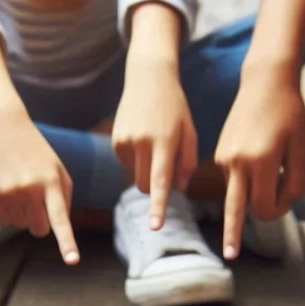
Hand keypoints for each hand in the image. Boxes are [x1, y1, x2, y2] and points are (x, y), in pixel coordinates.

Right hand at [0, 111, 77, 263]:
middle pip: (39, 230)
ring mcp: (8, 194)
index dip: (67, 242)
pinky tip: (8, 187)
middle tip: (36, 198)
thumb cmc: (37, 152)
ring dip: (23, 212)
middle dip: (41, 221)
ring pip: (21, 225)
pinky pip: (5, 220)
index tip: (72, 261)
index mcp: (51, 183)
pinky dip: (9, 210)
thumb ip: (63, 199)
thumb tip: (55, 229)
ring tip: (20, 184)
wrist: (3, 128)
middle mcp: (29, 190)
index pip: (60, 219)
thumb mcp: (57, 169)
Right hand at [113, 60, 196, 228]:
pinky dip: (136, 160)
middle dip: (156, 186)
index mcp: (165, 142)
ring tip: (154, 142)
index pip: (161, 181)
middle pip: (147, 185)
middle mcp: (142, 142)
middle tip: (167, 166)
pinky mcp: (114, 141)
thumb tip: (179, 189)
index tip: (155, 226)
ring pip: (136, 176)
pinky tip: (142, 137)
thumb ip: (187, 163)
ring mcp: (125, 142)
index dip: (158, 206)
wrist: (148, 79)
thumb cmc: (176, 108)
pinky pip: (127, 165)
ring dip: (146, 170)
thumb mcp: (190, 132)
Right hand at [214, 62, 304, 259]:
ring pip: (237, 194)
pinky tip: (260, 155)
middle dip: (233, 235)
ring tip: (271, 170)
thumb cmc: (290, 114)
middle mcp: (237, 163)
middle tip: (230, 257)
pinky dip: (247, 179)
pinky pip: (234, 179)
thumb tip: (280, 204)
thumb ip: (295, 182)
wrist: (264, 83)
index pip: (266, 206)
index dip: (279, 209)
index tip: (289, 196)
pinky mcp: (219, 154)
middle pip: (237, 209)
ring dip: (252, 196)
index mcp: (260, 162)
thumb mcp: (302, 148)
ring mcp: (224, 159)